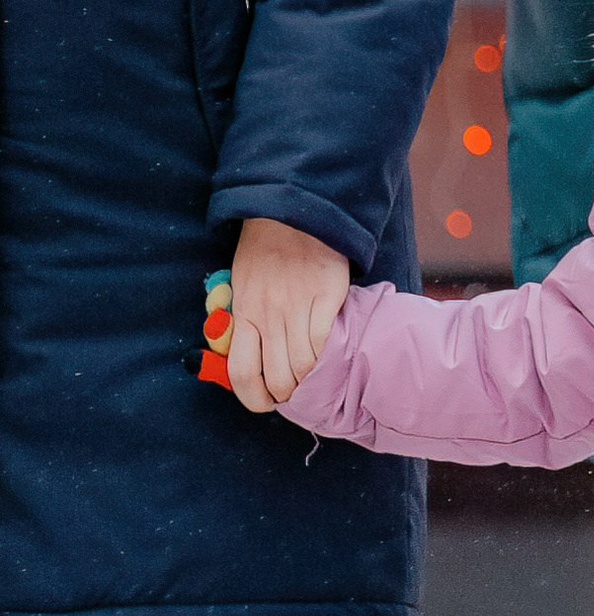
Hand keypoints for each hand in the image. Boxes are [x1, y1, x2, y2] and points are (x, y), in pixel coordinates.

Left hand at [224, 218, 352, 414]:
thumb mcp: (241, 286)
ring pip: (303, 364)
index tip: (267, 402)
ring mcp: (298, 304)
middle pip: (277, 377)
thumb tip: (247, 358)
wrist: (292, 213)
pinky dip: (327, 355)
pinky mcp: (327, 295)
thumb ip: (244, 321)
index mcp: (244, 313)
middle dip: (288, 394)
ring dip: (310, 379)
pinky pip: (325, 340)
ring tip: (315, 375)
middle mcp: (268, 314)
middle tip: (296, 391)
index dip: (254, 397)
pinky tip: (330, 352)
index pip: (242, 372)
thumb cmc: (264, 253)